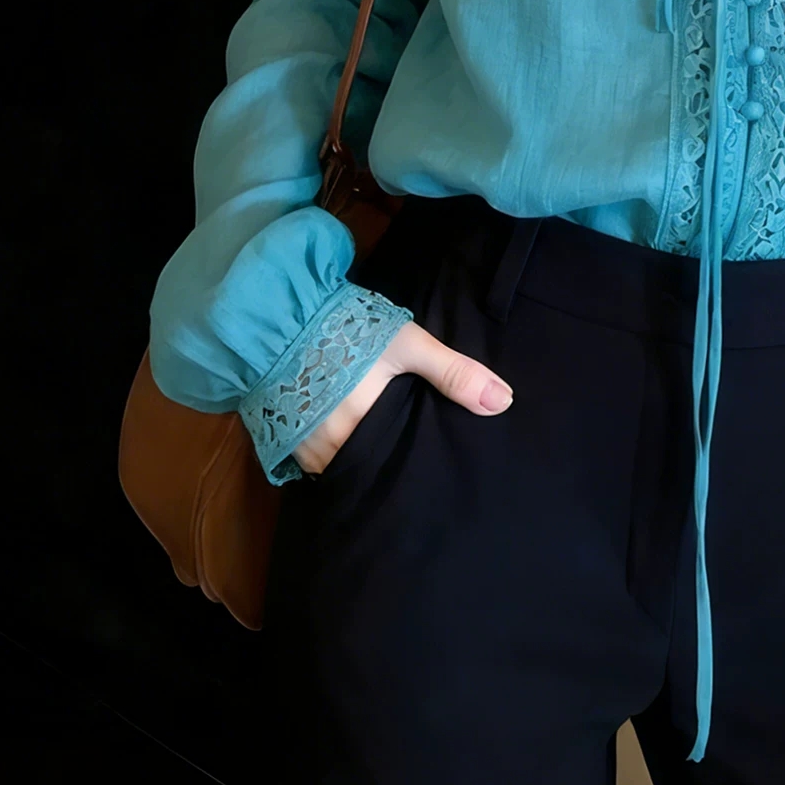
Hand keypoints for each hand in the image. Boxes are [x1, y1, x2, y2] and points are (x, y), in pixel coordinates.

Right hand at [294, 319, 512, 475]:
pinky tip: (353, 440)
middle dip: (391, 465)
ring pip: (345, 467)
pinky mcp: (286, 441)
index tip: (436, 465)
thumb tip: (503, 402)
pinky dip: (337, 453)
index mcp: (362, 430)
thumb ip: (453, 373)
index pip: (398, 466)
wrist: (280, 314)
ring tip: (389, 451)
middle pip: (371, 469)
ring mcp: (304, 450)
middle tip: (415, 457)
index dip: (416, 466)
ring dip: (363, 459)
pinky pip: (319, 461)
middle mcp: (331, 451)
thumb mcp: (407, 345)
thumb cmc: (348, 330)